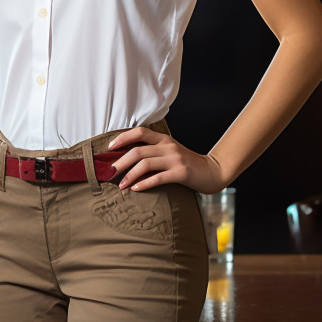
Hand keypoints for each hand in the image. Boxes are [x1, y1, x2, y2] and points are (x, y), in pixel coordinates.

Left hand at [105, 126, 226, 194]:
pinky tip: (135, 189)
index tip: (110, 148)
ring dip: (129, 175)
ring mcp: (175, 159)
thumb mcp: (170, 152)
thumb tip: (127, 158)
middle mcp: (168, 146)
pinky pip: (158, 178)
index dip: (123, 138)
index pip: (140, 132)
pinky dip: (144, 183)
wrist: (212, 172)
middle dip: (121, 161)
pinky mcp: (180, 173)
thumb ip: (154, 152)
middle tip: (110, 172)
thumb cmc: (187, 164)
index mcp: (164, 139)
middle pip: (138, 151)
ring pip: (145, 164)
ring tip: (120, 184)